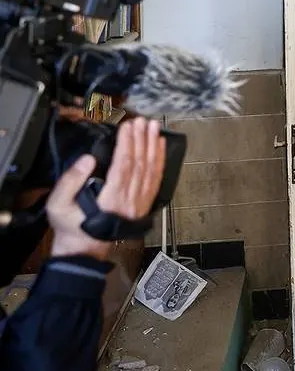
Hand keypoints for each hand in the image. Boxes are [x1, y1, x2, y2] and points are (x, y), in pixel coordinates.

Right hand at [48, 118, 164, 259]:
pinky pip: (156, 179)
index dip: (128, 143)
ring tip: (155, 127)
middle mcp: (131, 199)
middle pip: (141, 164)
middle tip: (143, 121)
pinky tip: (160, 147)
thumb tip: (87, 159)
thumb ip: (70, 181)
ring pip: (151, 170)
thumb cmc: (70, 227)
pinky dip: (160, 161)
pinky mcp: (144, 203)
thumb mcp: (58, 205)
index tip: (128, 126)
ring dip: (154, 146)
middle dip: (142, 139)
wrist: (84, 249)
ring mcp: (140, 202)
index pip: (124, 165)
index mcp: (112, 199)